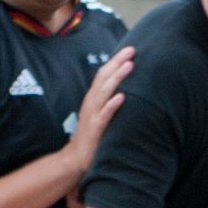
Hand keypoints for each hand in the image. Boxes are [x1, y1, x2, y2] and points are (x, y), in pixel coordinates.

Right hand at [65, 46, 133, 171]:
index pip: (104, 74)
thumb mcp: (100, 114)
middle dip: (117, 62)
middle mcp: (92, 102)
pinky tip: (122, 97)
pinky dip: (112, 105)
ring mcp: (93, 115)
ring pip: (104, 92)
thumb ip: (108, 101)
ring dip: (117, 78)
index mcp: (94, 98)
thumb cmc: (92, 135)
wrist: (76, 158)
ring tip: (129, 66)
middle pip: (104, 77)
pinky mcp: (95, 129)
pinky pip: (104, 115)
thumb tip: (125, 89)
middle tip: (132, 50)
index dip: (116, 60)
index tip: (130, 49)